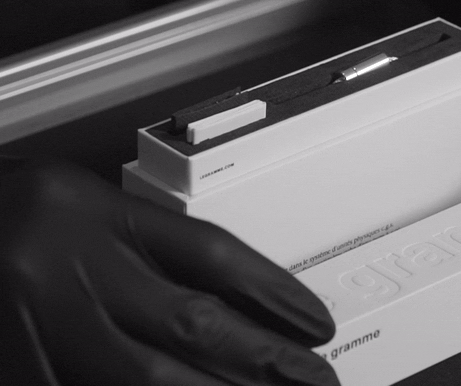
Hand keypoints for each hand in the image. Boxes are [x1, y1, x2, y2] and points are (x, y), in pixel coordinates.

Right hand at [0, 157, 338, 385]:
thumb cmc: (37, 215)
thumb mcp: (98, 207)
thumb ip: (158, 243)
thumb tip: (233, 292)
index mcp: (97, 216)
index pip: (206, 252)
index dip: (270, 288)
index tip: (313, 319)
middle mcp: (71, 271)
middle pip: (190, 320)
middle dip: (262, 358)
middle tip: (315, 376)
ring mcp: (43, 328)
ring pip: (148, 379)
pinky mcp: (24, 372)